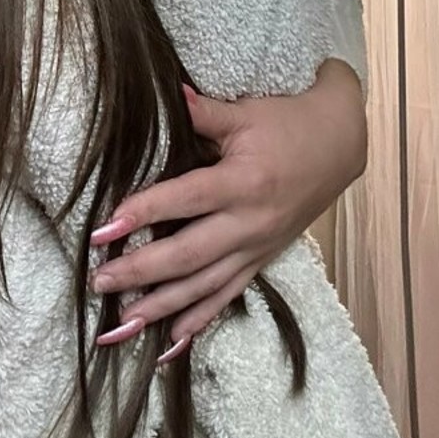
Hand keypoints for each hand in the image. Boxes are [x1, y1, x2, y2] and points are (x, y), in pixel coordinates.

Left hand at [89, 58, 366, 347]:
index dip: (143, 215)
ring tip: (120, 323)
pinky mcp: (261, 260)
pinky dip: (198, 322)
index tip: (103, 230)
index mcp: (243, 183)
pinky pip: (226, 297)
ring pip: (204, 287)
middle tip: (98, 281)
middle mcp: (249, 223)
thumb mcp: (246, 112)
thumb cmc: (288, 122)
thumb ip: (204, 111)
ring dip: (161, 307)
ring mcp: (256, 247)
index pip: (184, 202)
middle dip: (141, 272)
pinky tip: (168, 344)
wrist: (339, 144)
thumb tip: (169, 93)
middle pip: (188, 255)